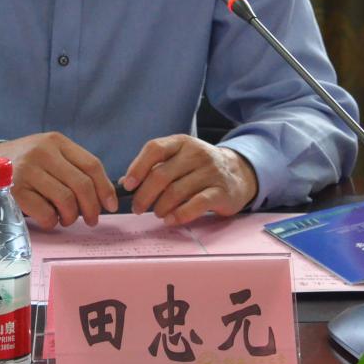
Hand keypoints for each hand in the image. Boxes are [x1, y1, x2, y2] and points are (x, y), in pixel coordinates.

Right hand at [0, 132, 117, 228]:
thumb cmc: (29, 163)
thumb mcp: (50, 154)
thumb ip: (74, 167)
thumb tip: (105, 196)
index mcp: (56, 141)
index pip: (91, 165)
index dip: (105, 188)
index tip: (111, 205)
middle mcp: (42, 152)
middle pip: (81, 185)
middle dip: (92, 208)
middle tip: (92, 220)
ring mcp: (27, 171)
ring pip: (66, 201)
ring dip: (71, 217)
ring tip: (67, 219)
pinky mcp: (15, 190)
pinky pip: (46, 213)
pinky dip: (52, 221)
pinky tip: (49, 218)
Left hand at [121, 135, 257, 224]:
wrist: (239, 173)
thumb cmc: (199, 168)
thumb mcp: (178, 159)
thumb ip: (154, 168)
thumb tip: (125, 183)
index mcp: (181, 142)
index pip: (154, 149)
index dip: (137, 167)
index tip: (128, 186)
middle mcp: (196, 153)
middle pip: (161, 174)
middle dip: (144, 195)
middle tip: (137, 208)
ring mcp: (210, 172)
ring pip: (176, 192)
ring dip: (160, 207)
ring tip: (157, 213)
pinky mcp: (221, 192)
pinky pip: (195, 205)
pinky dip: (178, 215)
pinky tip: (170, 220)